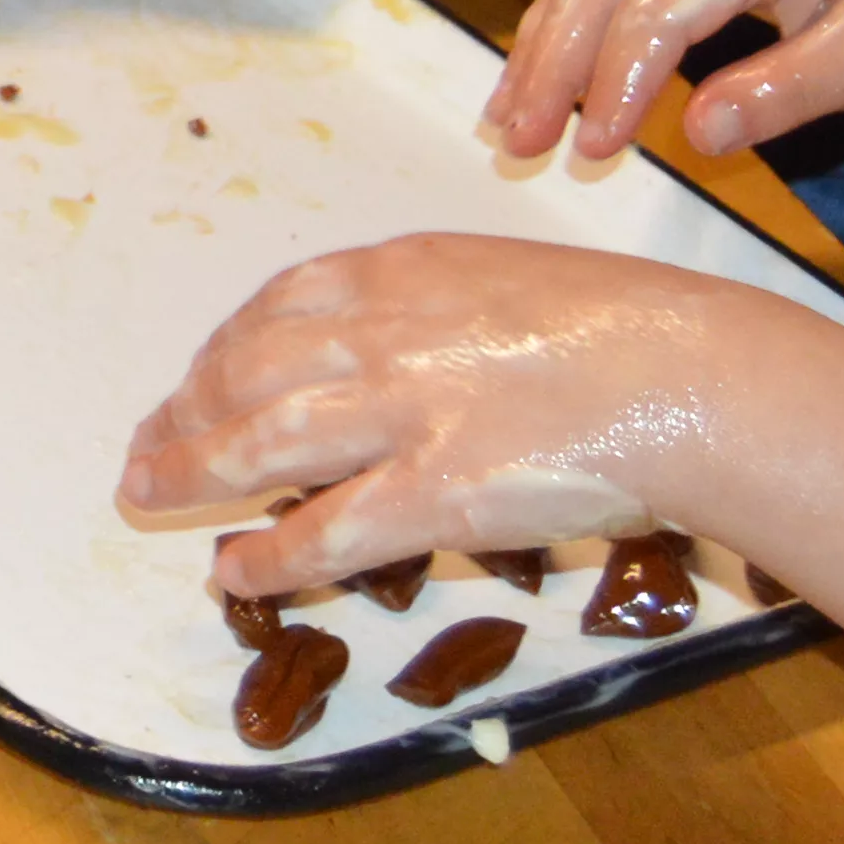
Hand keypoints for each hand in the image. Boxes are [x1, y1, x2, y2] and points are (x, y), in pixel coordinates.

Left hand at [117, 233, 780, 591]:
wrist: (698, 375)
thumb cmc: (630, 330)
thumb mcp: (509, 281)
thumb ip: (436, 311)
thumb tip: (385, 354)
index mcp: (401, 272)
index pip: (275, 308)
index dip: (220, 352)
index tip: (192, 382)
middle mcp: (382, 333)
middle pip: (244, 372)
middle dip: (181, 413)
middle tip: (145, 448)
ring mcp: (402, 413)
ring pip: (258, 443)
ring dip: (190, 472)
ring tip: (149, 498)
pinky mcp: (435, 494)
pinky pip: (323, 532)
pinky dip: (265, 555)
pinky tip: (232, 571)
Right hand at [484, 0, 843, 168]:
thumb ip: (786, 94)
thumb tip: (698, 136)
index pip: (656, 14)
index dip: (617, 86)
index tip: (596, 151)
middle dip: (550, 67)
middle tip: (519, 143)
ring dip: (540, 46)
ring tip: (506, 116)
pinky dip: (561, 22)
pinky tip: (540, 71)